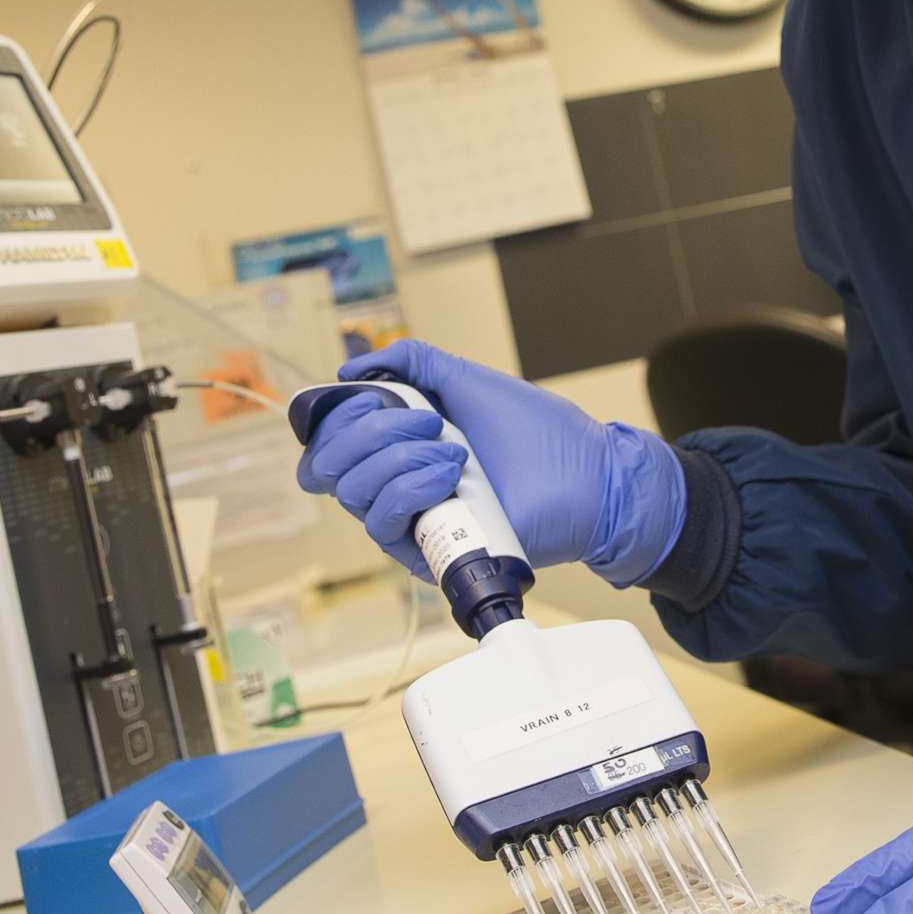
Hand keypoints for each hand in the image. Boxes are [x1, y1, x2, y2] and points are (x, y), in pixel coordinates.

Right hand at [294, 341, 686, 584]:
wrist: (584, 476)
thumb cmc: (536, 433)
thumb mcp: (466, 381)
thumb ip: (411, 363)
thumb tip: (349, 371)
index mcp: (397, 444)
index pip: (330, 440)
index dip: (339, 415)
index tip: (376, 396)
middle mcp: (394, 482)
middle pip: (328, 466)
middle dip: (369, 432)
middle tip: (429, 420)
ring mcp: (410, 517)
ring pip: (352, 492)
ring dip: (398, 458)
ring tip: (455, 451)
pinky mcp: (426, 550)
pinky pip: (382, 524)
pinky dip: (410, 489)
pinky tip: (450, 476)